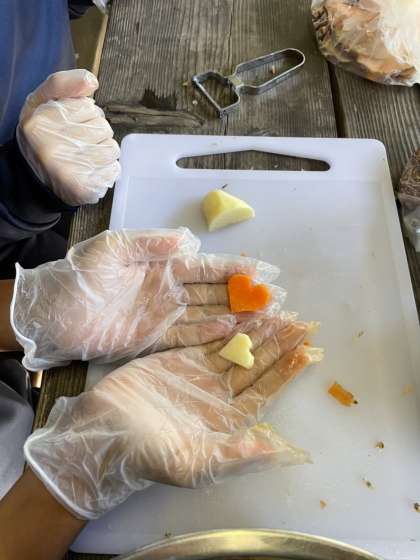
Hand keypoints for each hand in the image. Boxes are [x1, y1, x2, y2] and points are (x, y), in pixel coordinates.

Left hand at [12, 228, 280, 370]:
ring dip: (235, 314)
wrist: (54, 311)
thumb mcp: (114, 247)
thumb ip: (151, 243)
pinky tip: (232, 330)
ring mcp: (164, 316)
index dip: (235, 267)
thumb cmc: (81, 274)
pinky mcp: (154, 339)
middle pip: (214, 292)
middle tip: (275, 296)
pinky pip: (188, 336)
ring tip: (264, 315)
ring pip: (207, 314)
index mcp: (162, 265)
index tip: (263, 269)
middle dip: (245, 293)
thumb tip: (189, 238)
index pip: (206, 266)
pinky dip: (210, 333)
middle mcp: (169, 291)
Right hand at [17, 69, 119, 204]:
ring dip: (103, 152)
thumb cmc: (43, 136)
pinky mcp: (84, 188)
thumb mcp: (41, 102)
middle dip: (96, 133)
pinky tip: (90, 171)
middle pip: (103, 127)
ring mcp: (69, 170)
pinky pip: (114, 169)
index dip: (84, 115)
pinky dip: (107, 170)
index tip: (70, 125)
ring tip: (84, 157)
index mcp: (42, 121)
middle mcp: (53, 146)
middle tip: (77, 143)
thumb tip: (91, 81)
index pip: (89, 106)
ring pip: (112, 148)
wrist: (34, 178)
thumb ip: (63, 84)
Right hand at [24, 316, 321, 518]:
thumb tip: (285, 452)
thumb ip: (242, 455)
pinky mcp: (180, 358)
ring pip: (237, 349)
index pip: (266, 391)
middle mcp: (221, 396)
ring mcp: (201, 375)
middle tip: (302, 324)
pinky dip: (228, 327)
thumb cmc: (151, 456)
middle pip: (257, 366)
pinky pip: (210, 340)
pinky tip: (245, 314)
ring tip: (280, 313)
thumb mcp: (199, 465)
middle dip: (280, 346)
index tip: (309, 351)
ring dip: (258, 333)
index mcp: (230, 421)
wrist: (107, 434)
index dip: (287, 372)